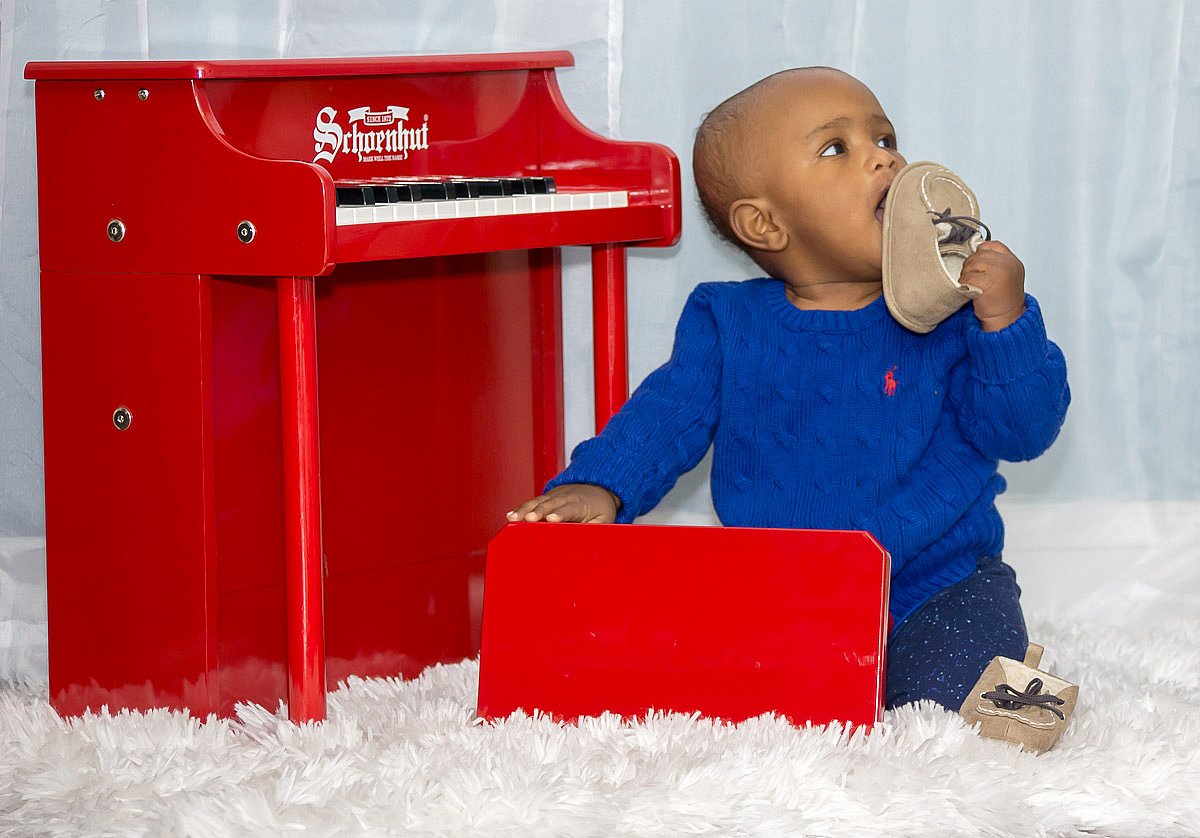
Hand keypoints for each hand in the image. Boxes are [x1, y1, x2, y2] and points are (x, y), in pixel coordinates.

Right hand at [506, 483, 620, 522]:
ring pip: (538, 501)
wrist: (597, 488)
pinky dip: (521, 508)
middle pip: (550, 503)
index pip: (570, 508)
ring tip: (513, 519)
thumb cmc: (600, 508)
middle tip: (529, 518)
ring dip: (525, 509)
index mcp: (581, 503)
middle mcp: (566, 496)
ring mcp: (554, 495)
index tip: (551, 519)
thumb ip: (597, 531)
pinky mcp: (546, 497)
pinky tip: (510, 516)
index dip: (560, 513)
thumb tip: (591, 545)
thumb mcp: (605, 520)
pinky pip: (532, 501)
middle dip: (539, 510)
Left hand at [963, 240, 1025, 331]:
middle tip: (976, 280)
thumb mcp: (1005, 275)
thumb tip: (974, 253)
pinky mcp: (986, 281)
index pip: (991, 245)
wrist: (1006, 319)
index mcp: (1012, 261)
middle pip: (978, 254)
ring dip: (967, 275)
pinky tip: (972, 292)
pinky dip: (964, 285)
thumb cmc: (1002, 301)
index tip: (979, 266)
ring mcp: (997, 271)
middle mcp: (1007, 263)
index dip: (980, 254)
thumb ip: (995, 262)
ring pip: (970, 264)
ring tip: (975, 287)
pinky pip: (966, 277)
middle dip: (972, 266)